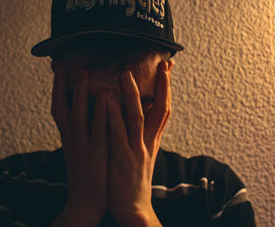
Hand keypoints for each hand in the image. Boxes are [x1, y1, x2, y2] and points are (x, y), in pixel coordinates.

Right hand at [50, 61, 107, 225]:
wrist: (85, 204)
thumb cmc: (87, 174)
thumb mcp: (81, 150)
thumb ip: (83, 131)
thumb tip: (85, 113)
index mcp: (69, 138)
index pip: (59, 108)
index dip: (57, 87)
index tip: (57, 67)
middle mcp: (72, 140)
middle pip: (62, 108)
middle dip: (61, 85)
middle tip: (62, 62)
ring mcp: (83, 147)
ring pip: (78, 116)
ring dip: (80, 93)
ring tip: (84, 72)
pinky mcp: (96, 155)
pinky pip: (98, 131)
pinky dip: (100, 113)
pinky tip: (105, 97)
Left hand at [107, 61, 170, 225]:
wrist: (134, 209)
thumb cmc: (134, 181)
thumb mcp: (143, 155)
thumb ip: (143, 135)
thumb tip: (143, 117)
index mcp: (152, 141)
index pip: (164, 110)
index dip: (167, 89)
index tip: (168, 69)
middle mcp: (148, 142)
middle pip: (160, 109)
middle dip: (162, 86)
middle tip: (163, 64)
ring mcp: (136, 150)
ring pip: (137, 117)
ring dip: (132, 95)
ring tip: (125, 74)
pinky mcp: (122, 158)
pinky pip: (118, 133)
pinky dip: (114, 114)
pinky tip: (107, 99)